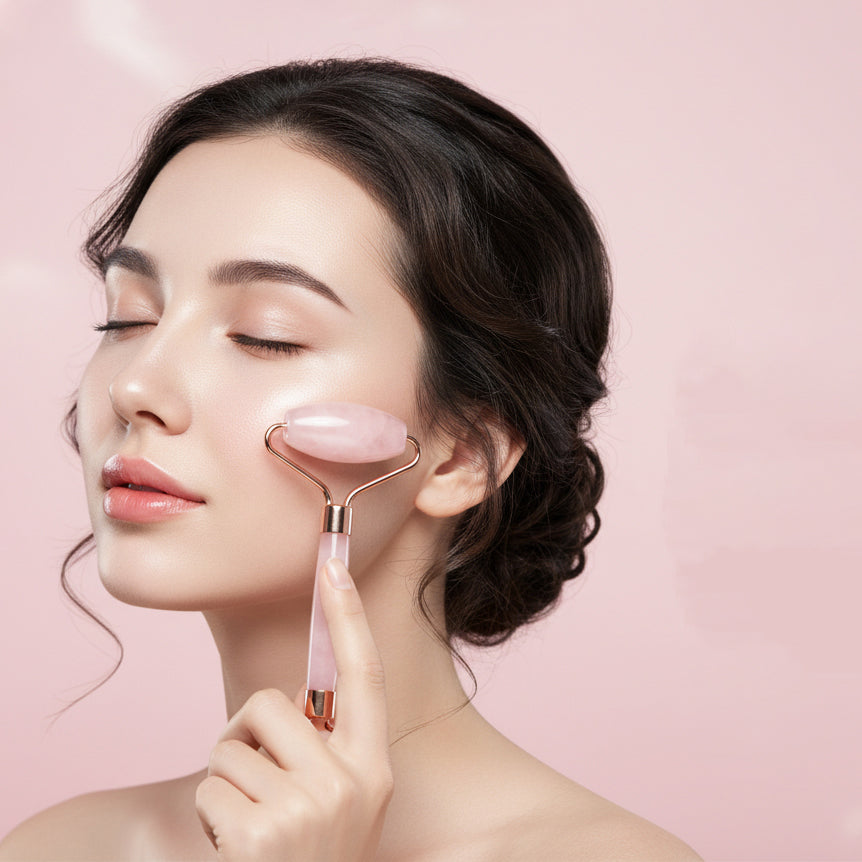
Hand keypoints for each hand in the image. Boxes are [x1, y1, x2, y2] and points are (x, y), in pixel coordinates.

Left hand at [195, 558, 393, 860]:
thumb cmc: (315, 857)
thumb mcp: (343, 802)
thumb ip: (327, 750)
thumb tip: (285, 705)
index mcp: (373, 767)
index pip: (363, 675)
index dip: (347, 618)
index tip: (333, 568)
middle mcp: (347, 782)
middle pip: (270, 705)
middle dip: (247, 735)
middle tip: (258, 783)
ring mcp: (305, 809)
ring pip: (231, 747)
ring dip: (228, 782)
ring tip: (251, 825)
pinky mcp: (259, 834)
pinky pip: (211, 786)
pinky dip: (211, 814)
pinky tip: (235, 848)